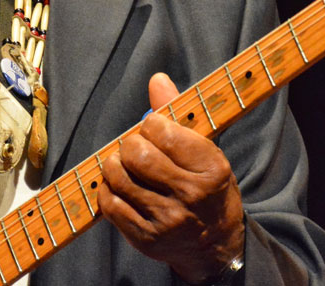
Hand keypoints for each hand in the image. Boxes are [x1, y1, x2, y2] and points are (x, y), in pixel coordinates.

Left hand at [98, 72, 244, 283]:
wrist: (216, 245)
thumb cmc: (208, 187)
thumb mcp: (206, 149)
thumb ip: (178, 113)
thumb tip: (156, 79)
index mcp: (210, 168)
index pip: (161, 130)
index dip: (150, 124)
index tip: (154, 129)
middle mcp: (190, 195)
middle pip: (136, 153)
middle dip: (129, 144)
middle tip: (136, 148)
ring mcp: (167, 220)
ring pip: (118, 177)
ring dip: (114, 165)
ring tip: (125, 165)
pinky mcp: (146, 239)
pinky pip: (109, 204)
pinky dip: (108, 190)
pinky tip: (120, 188)